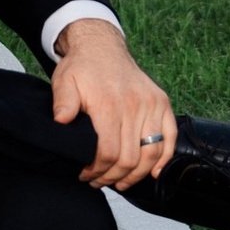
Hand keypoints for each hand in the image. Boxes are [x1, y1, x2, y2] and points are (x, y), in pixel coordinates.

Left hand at [50, 17, 176, 189]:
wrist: (101, 46)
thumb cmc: (81, 68)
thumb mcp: (64, 82)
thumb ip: (63, 103)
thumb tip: (60, 121)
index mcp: (109, 105)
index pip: (108, 152)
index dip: (97, 170)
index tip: (86, 175)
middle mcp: (134, 106)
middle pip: (129, 158)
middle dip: (113, 177)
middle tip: (99, 181)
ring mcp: (151, 104)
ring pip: (151, 153)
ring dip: (136, 175)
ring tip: (120, 182)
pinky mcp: (162, 102)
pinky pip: (169, 137)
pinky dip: (164, 159)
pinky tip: (153, 173)